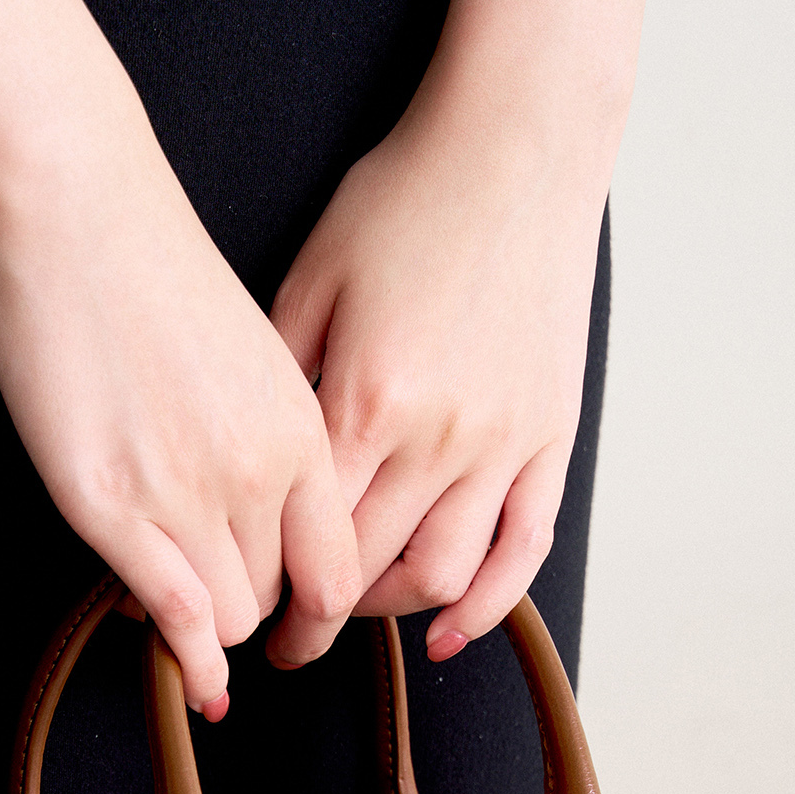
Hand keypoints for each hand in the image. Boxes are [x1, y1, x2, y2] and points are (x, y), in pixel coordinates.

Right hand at [0, 0, 359, 713]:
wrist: (80, 209)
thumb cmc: (156, 267)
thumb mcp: (254, 356)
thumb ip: (273, 438)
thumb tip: (266, 511)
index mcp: (305, 432)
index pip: (339, 566)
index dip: (322, 616)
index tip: (300, 633)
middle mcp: (261, 473)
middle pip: (279, 596)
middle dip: (253, 614)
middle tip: (223, 619)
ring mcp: (187, 493)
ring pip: (230, 615)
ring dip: (210, 631)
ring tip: (177, 621)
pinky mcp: (112, 507)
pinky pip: (175, 615)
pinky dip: (189, 662)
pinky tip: (194, 685)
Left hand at [269, 0, 642, 661]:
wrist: (516, 150)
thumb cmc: (404, 204)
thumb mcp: (309, 283)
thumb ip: (279, 381)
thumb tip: (243, 463)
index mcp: (365, 402)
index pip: (308, 538)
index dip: (273, 592)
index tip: (248, 614)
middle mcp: (438, 438)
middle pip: (368, 571)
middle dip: (319, 622)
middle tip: (290, 643)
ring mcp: (503, 442)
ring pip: (445, 574)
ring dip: (394, 611)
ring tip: (358, 612)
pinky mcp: (551, 437)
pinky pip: (525, 546)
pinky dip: (489, 602)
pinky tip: (453, 630)